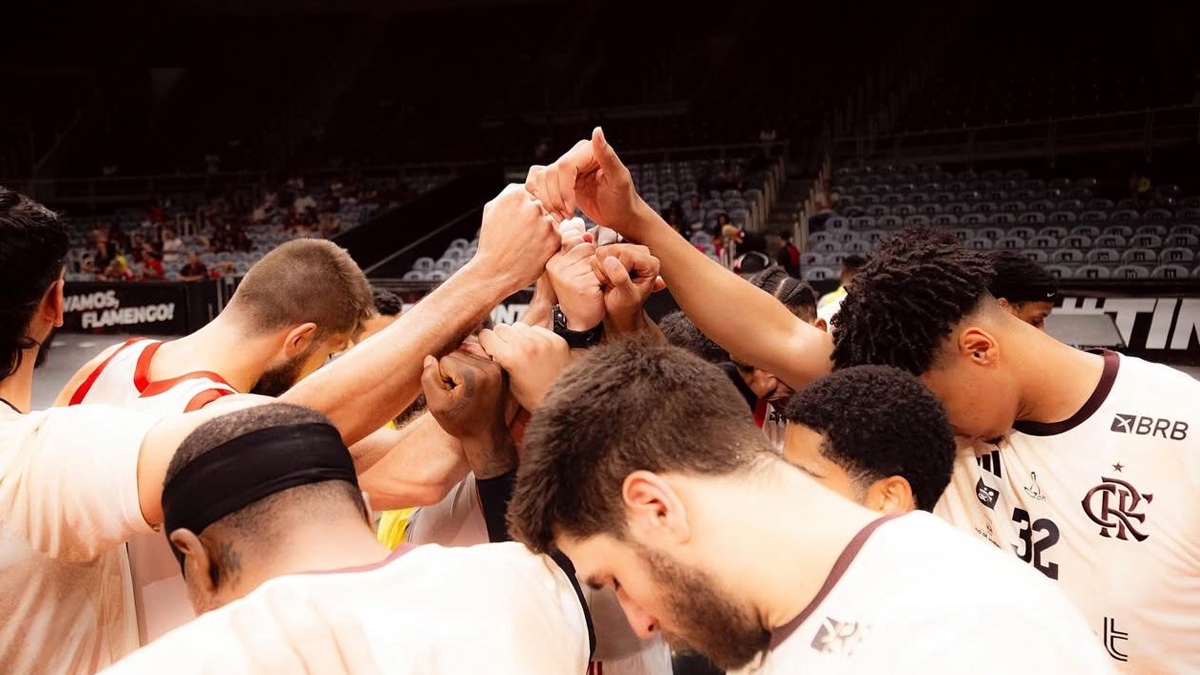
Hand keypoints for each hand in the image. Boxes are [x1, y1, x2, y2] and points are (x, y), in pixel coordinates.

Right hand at [420, 351, 514, 478]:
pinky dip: (471, 368)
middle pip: (456, 354)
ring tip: (467, 392)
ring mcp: (497, 367)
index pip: (444, 360)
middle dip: (452, 372)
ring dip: (461, 370)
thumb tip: (431, 358)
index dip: (442, 378)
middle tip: (459, 395)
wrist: (486, 434)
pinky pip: (476, 357)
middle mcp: (489, 367)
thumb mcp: (436, 405)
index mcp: (474, 376)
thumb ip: (428, 378)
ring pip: (466, 354)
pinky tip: (474, 386)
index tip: (452, 396)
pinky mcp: (500, 368)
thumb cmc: (460, 422)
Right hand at [470, 184, 559, 292]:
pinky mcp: (555, 239)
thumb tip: (528, 186)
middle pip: (543, 206)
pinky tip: (533, 250)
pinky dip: (547, 242)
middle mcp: (533, 205)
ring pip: (550, 220)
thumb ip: (511, 193)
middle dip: (535, 218)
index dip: (525, 209)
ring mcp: (545, 222)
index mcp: (516, 194)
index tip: (518, 222)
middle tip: (522, 235)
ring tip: (526, 243)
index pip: (532, 193)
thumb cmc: (492, 241)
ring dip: (542, 230)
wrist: (495, 272)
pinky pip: (556, 235)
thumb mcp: (492, 209)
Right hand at [478, 322, 571, 410]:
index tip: (490, 350)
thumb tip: (470, 346)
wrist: (562, 400)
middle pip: (502, 328)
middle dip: (501, 338)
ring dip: (518, 336)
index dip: (486, 343)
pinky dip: (534, 337)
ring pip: (519, 326)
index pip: (486, 335)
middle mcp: (526, 345)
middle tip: (506, 351)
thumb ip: (493, 360)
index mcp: (510, 357)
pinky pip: (537, 329)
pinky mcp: (555, 339)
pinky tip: (537, 351)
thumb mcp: (507, 382)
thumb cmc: (531, 396)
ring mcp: (542, 341)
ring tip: (523, 352)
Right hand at [525, 128, 649, 237]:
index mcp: (588, 150)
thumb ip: (607, 155)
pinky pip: (538, 184)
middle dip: (555, 198)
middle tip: (566, 216)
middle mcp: (574, 155)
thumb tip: (597, 131)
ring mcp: (565, 169)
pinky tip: (554, 211)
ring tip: (562, 216)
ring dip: (548, 201)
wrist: (620, 215)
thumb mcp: (619, 179)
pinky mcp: (558, 181)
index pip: (565, 166)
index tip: (571, 209)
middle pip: (550, 173)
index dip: (563, 189)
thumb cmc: (623, 198)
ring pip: (541, 179)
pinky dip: (541, 198)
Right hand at [546, 222, 603, 329]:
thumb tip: (581, 226)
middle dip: (592, 259)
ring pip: (593, 257)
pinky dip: (604, 278)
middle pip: (584, 245)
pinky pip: (601, 270)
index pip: (573, 237)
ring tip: (592, 282)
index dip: (583, 250)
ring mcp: (567, 275)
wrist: (580, 320)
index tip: (580, 266)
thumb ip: (574, 245)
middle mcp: (555, 266)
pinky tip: (596, 289)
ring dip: (599, 269)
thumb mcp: (571, 265)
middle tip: (587, 277)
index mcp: (551, 259)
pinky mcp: (581, 284)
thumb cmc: (577, 290)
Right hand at [592, 244, 666, 332]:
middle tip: (614, 283)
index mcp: (650, 263)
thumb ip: (621, 279)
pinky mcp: (615, 253)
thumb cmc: (626, 307)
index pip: (627, 254)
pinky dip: (598, 267)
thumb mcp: (627, 297)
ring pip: (604, 250)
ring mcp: (628, 251)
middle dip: (609, 269)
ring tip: (611, 281)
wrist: (619, 310)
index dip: (617, 268)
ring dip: (602, 268)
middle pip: (614, 249)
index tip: (619, 283)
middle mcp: (641, 254)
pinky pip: (599, 253)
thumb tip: (610, 261)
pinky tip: (607, 276)